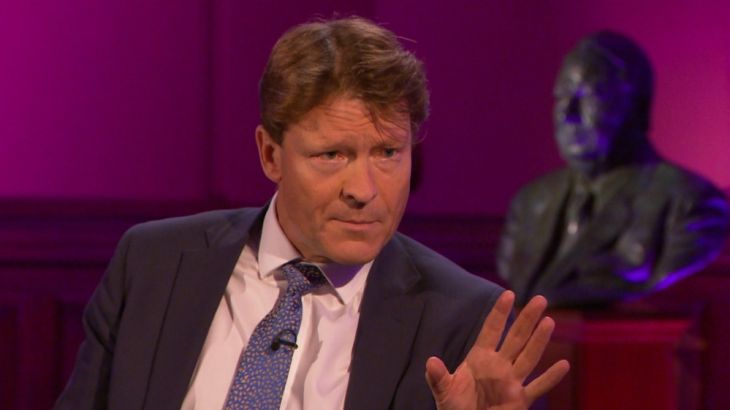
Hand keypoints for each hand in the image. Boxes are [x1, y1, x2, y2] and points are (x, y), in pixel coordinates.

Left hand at [425, 291, 568, 409]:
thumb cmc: (454, 407)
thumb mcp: (444, 391)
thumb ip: (438, 377)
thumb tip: (431, 361)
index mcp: (480, 358)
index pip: (492, 330)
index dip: (500, 313)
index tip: (509, 294)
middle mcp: (499, 366)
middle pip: (516, 338)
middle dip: (527, 319)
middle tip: (540, 299)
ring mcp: (511, 382)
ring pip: (529, 357)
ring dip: (539, 341)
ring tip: (549, 322)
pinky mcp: (520, 400)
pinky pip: (538, 387)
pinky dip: (550, 378)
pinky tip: (564, 365)